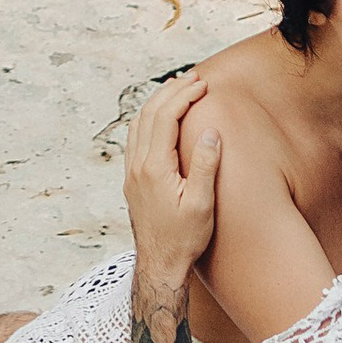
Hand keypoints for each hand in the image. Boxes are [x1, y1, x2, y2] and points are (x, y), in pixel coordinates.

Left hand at [123, 74, 219, 295]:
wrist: (159, 264)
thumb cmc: (184, 238)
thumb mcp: (201, 204)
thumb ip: (205, 165)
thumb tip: (210, 131)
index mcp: (154, 167)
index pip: (166, 117)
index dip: (184, 96)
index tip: (203, 84)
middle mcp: (138, 165)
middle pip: (149, 113)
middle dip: (171, 91)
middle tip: (193, 77)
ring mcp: (131, 172)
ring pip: (138, 123)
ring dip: (157, 102)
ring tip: (177, 89)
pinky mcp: (132, 179)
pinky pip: (135, 138)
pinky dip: (149, 118)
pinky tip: (161, 119)